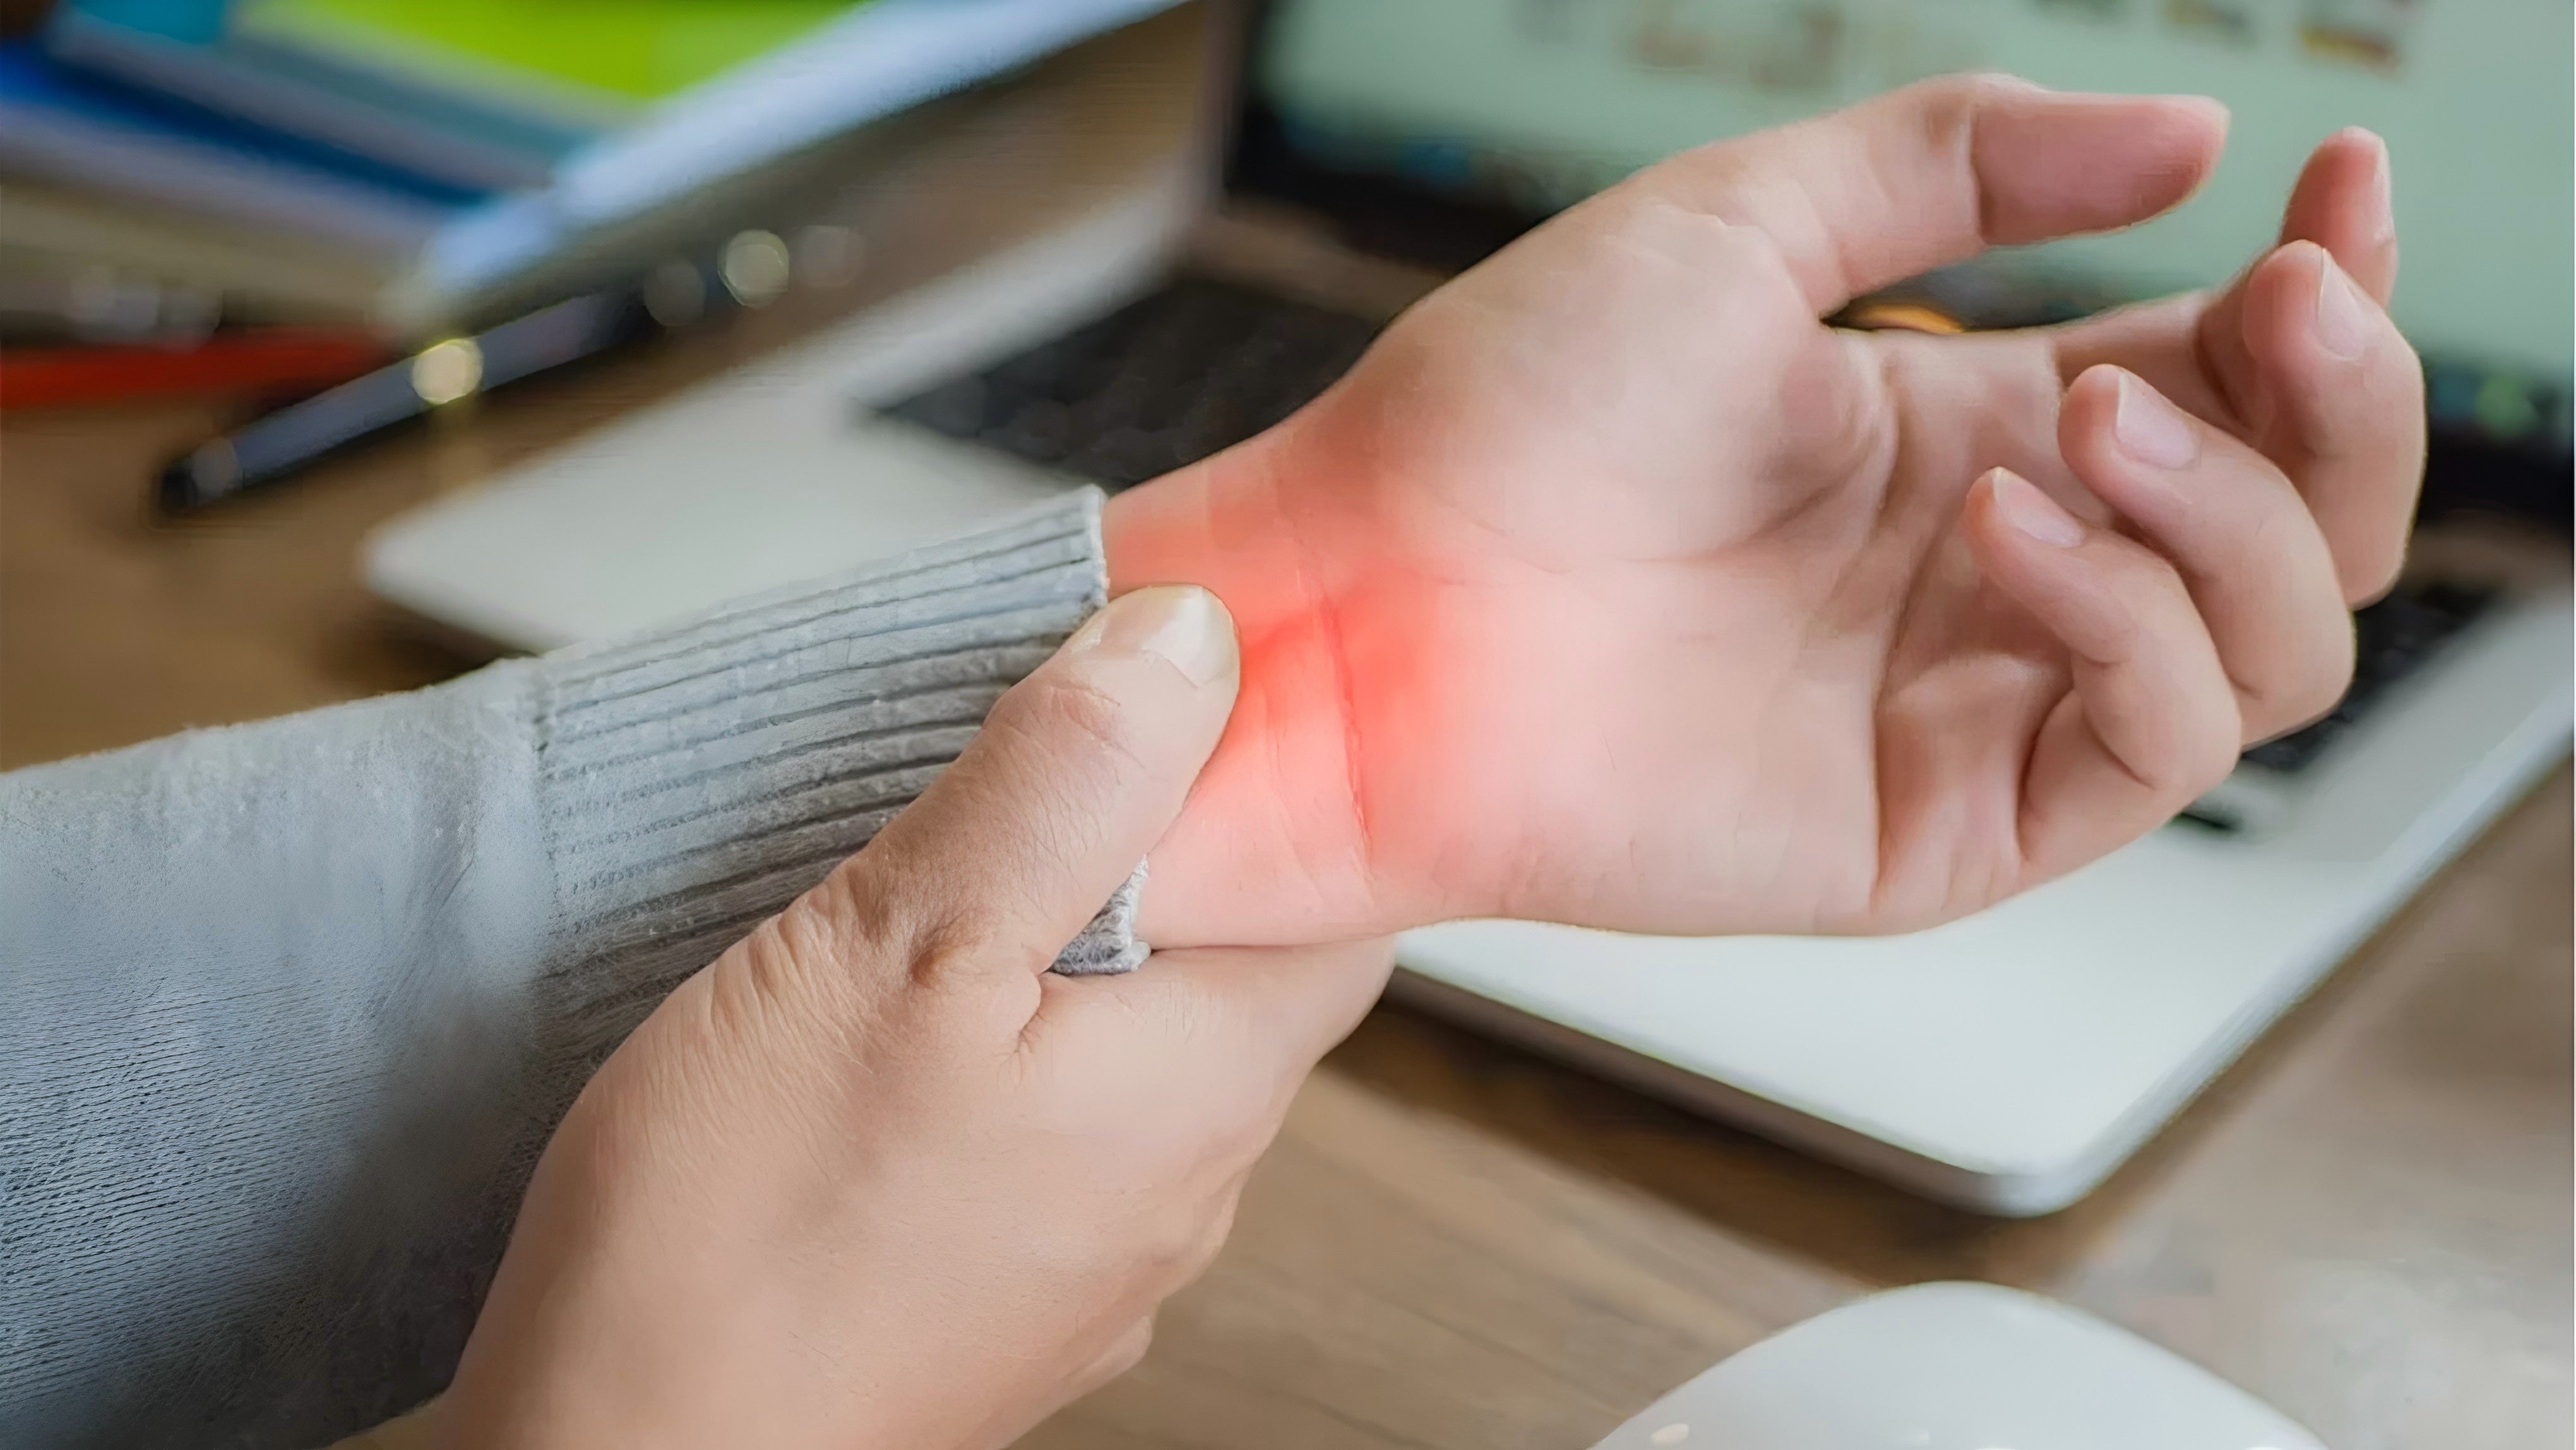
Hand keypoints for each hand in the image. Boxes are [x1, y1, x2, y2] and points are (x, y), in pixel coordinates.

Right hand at [440, 586, 1392, 1449]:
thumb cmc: (740, 1244)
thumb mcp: (902, 948)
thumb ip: (1063, 787)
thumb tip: (1187, 646)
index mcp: (1202, 1086)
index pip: (1340, 906)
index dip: (1276, 790)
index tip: (1182, 708)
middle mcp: (1180, 1188)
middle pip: (1229, 974)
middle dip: (1149, 866)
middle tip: (1024, 776)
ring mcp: (1090, 1260)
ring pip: (1126, 1055)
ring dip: (1056, 966)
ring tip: (927, 903)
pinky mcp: (992, 1299)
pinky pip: (1040, 1139)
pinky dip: (992, 1064)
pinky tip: (880, 1045)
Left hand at [1111, 75, 2421, 944]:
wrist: (1367, 593)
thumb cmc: (1504, 411)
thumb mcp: (1742, 224)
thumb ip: (1964, 165)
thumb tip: (2193, 137)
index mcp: (1967, 432)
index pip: (2233, 383)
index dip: (2320, 296)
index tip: (2338, 184)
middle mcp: (1998, 576)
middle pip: (2303, 525)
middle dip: (2340, 405)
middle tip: (2280, 304)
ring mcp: (1975, 708)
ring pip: (2271, 647)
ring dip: (2231, 509)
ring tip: (2073, 421)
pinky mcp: (1938, 828)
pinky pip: (2151, 748)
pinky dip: (2130, 624)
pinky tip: (2001, 524)